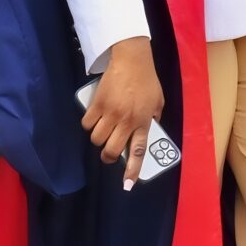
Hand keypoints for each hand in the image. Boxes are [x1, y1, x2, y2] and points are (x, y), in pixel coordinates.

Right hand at [83, 36, 164, 189]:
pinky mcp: (97, 104)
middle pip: (111, 150)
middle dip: (107, 156)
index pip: (138, 152)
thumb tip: (146, 129)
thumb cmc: (147, 81)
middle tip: (108, 152)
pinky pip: (87, 123)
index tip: (127, 185)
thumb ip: (152, 118)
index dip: (131, 170)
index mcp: (143, 122)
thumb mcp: (157, 102)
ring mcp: (110, 113)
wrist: (131, 60)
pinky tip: (94, 118)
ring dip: (98, 138)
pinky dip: (89, 124)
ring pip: (96, 138)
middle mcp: (126, 121)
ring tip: (102, 131)